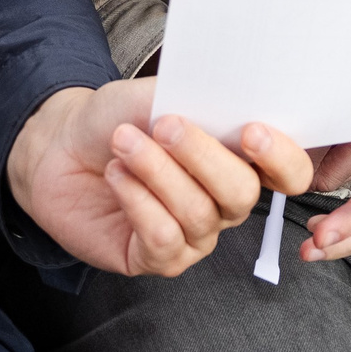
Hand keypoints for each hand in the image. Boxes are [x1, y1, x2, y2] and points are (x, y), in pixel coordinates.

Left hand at [6, 82, 312, 277]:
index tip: (251, 131)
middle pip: (243, 194)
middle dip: (203, 157)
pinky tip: (116, 175)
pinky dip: (137, 200)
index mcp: (241, 159)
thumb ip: (199, 99)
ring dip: (157, 172)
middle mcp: (226, 202)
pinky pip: (162, 237)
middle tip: (165, 124)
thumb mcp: (159, 93)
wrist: (61, 145)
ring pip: (198, 214)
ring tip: (124, 142)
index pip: (289, 172)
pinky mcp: (156, 258)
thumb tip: (235, 98)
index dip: (282, 157)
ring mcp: (194, 234)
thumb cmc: (118, 117)